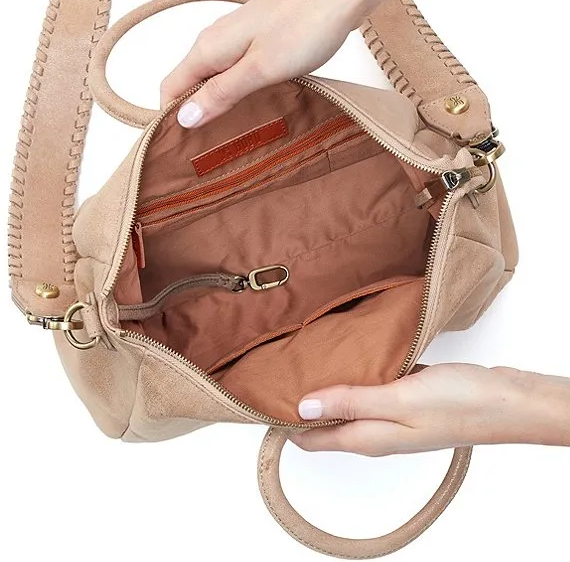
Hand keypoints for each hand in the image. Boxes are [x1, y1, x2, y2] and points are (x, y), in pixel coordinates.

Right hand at [160, 0, 371, 127]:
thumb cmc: (305, 27)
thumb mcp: (260, 70)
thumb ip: (221, 93)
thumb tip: (184, 117)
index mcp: (208, 47)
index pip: (170, 88)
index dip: (171, 118)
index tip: (185, 148)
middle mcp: (216, 39)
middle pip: (189, 82)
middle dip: (195, 114)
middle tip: (213, 148)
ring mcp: (237, 35)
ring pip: (213, 75)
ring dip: (218, 102)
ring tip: (234, 132)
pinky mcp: (258, 36)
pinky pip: (234, 67)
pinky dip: (237, 88)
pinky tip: (254, 104)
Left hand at [290, 364, 569, 455]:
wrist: (504, 399)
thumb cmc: (457, 402)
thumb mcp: (398, 400)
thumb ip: (350, 403)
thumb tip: (301, 408)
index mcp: (367, 436)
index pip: (310, 438)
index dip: (283, 421)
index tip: (260, 396)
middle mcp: (374, 430)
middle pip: (324, 421)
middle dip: (299, 402)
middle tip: (277, 369)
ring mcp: (390, 413)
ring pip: (345, 402)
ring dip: (325, 386)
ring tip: (302, 357)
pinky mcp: (404, 396)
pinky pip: (367, 388)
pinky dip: (351, 376)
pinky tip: (344, 354)